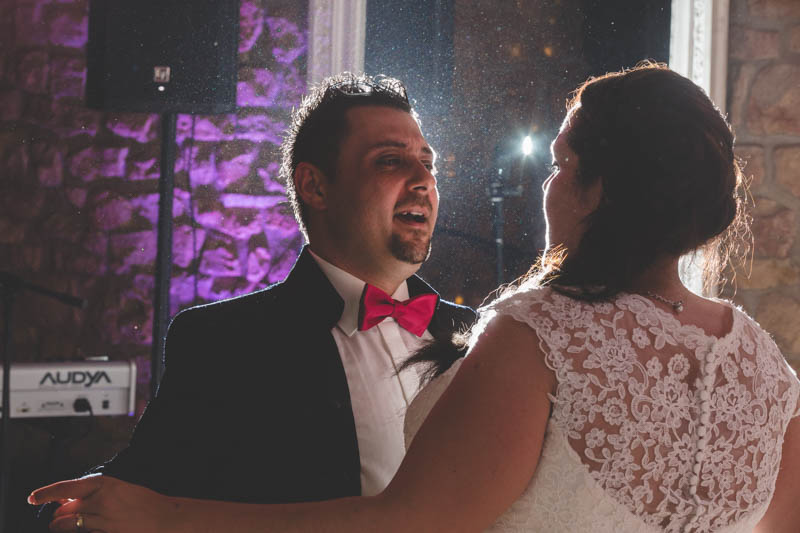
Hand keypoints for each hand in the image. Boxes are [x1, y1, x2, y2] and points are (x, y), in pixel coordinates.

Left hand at [28, 474, 178, 532]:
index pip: (66, 488)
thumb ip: (96, 494)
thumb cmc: (147, 503)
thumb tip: (70, 500)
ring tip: (58, 526)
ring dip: (62, 526)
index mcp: (105, 484)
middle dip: (58, 515)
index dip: (46, 493)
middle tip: (56, 517)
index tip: (33, 497)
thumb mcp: (121, 490)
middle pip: (66, 509)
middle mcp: (101, 501)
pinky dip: (82, 532)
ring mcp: (103, 520)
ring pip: (70, 524)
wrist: (166, 519)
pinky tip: (86, 530)